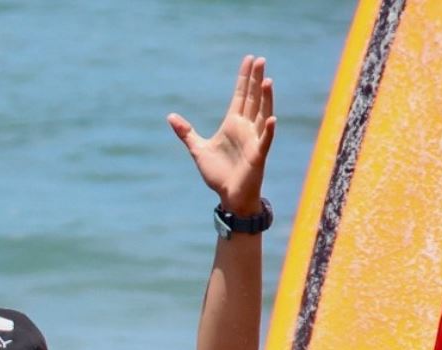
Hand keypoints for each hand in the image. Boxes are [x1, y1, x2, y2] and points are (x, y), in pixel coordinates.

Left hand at [169, 55, 275, 215]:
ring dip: (265, 99)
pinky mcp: (258, 156)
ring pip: (262, 114)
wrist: (229, 197)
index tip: (249, 59)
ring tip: (267, 81)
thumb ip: (186, 133)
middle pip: (253, 99)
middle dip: (256, 79)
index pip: (240, 95)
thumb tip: (170, 116)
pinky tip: (271, 118)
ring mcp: (254, 141)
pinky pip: (265, 141)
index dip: (244, 78)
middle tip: (261, 60)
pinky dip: (268, 130)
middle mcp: (246, 128)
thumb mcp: (198, 149)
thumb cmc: (218, 174)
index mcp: (233, 124)